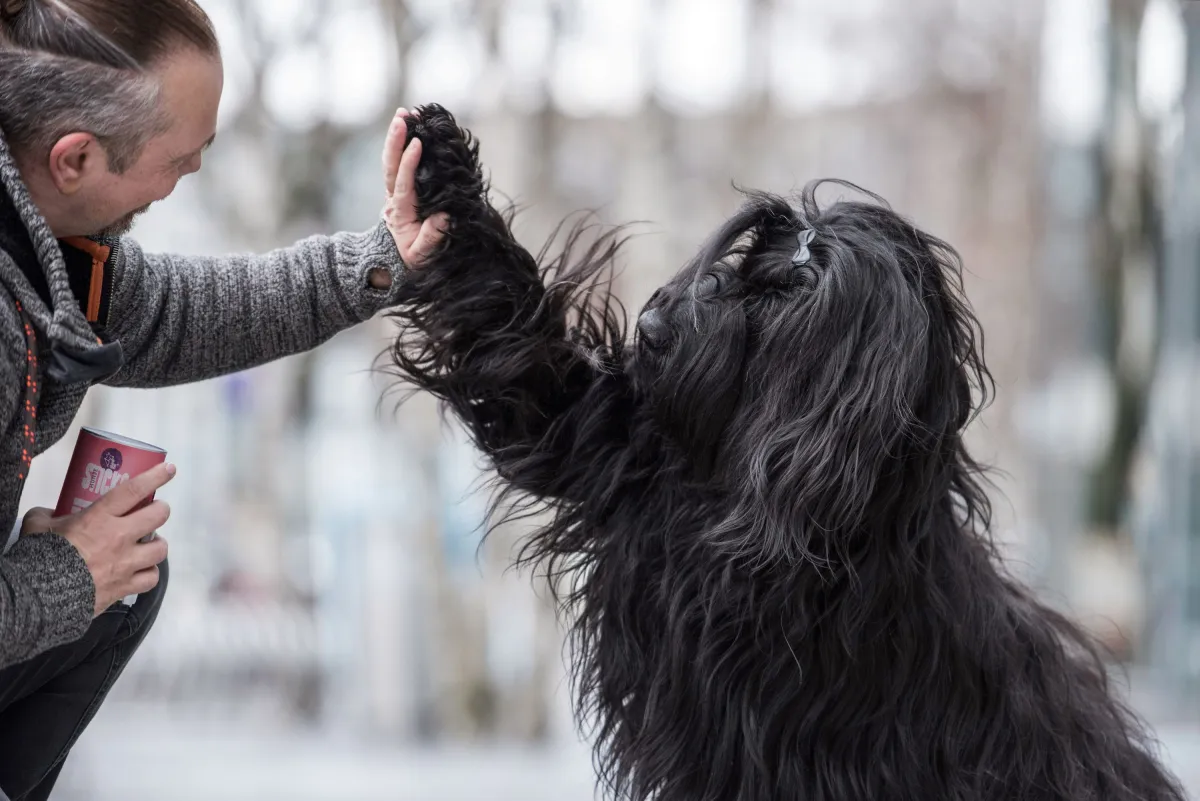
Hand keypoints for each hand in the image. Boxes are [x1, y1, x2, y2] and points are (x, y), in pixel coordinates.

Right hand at [23, 463, 174, 616]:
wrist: (41, 596)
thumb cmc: (40, 555)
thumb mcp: (38, 525)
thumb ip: (47, 515)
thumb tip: (51, 514)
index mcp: (99, 517)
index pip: (134, 490)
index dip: (155, 476)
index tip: (169, 469)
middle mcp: (119, 537)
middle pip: (158, 516)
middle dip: (160, 510)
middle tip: (154, 511)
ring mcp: (126, 563)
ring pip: (161, 549)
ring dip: (157, 544)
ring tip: (148, 544)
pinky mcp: (126, 586)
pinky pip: (151, 578)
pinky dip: (149, 574)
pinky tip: (141, 571)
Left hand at [380, 107, 448, 276]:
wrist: (396, 262)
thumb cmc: (412, 259)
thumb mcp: (421, 255)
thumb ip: (431, 238)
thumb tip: (443, 217)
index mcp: (400, 211)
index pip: (403, 182)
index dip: (409, 162)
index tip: (416, 143)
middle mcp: (394, 198)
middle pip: (391, 164)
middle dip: (396, 139)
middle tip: (403, 117)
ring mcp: (395, 192)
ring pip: (392, 160)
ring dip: (396, 136)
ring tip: (404, 113)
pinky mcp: (400, 188)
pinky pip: (398, 164)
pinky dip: (401, 145)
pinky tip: (409, 128)